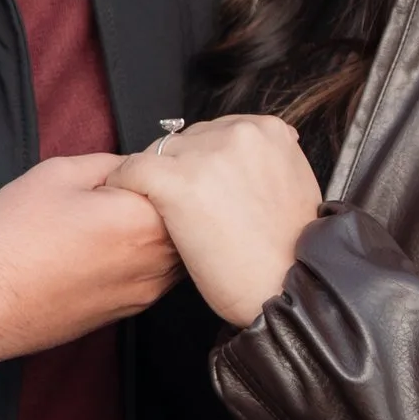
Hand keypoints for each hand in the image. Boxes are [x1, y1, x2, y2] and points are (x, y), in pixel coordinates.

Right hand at [0, 151, 181, 366]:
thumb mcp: (58, 174)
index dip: (159, 167)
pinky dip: (147, 257)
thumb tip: (134, 164)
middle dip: (166, 200)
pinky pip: (158, 274)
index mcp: (142, 219)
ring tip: (118, 220)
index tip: (136, 167)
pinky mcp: (134, 309)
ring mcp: (148, 289)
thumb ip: (110, 162)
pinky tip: (111, 248)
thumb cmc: (15, 240)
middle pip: (186, 219)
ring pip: (177, 249)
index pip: (178, 182)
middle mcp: (156, 259)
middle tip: (128, 191)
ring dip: (160, 231)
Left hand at [105, 115, 320, 330]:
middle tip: (181, 207)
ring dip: (154, 179)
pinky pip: (132, 171)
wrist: (289, 289)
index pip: (216, 132)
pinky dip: (123, 185)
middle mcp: (238, 134)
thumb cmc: (291, 254)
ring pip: (158, 152)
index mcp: (268, 131)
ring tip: (156, 210)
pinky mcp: (176, 182)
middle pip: (186, 140)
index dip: (202, 161)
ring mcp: (206, 156)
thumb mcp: (294, 188)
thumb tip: (243, 165)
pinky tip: (127, 204)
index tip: (196, 184)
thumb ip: (267, 165)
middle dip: (180, 170)